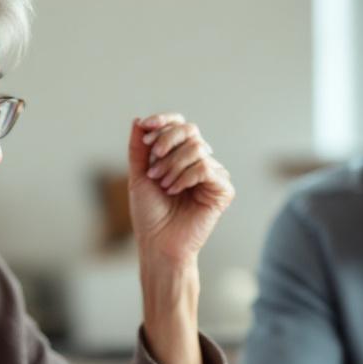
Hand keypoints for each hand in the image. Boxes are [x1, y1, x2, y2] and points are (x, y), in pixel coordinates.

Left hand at [127, 114, 233, 267]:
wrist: (158, 243)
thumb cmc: (149, 214)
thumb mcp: (139, 175)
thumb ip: (139, 148)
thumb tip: (139, 120)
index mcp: (181, 156)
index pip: (179, 125)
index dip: (163, 121)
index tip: (146, 128)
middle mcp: (200, 161)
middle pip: (190, 131)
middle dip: (166, 144)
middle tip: (153, 168)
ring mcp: (213, 175)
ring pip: (197, 148)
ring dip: (173, 166)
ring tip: (163, 185)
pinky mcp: (223, 189)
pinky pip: (205, 167)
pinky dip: (186, 177)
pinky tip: (175, 191)